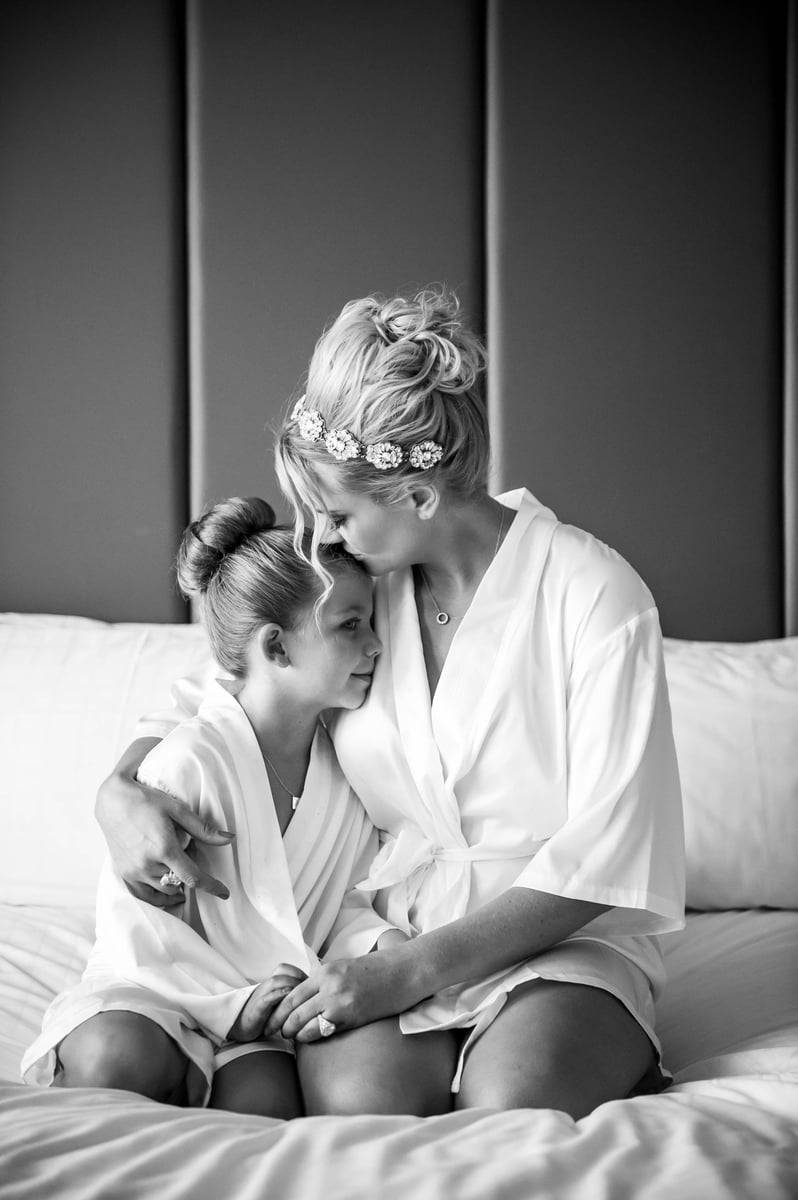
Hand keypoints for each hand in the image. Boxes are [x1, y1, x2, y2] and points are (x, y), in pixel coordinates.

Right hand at [95, 738, 233, 901]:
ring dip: (175, 887)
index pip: (193, 877)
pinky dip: (156, 898)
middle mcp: (147, 864)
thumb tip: (229, 839)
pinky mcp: (123, 871)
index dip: (211, 887)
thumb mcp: (177, 810)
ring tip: (182, 878)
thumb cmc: (146, 801)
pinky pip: (143, 894)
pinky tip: (166, 894)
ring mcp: (133, 870)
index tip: (224, 893)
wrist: (112, 800)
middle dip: (191, 879)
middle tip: (195, 865)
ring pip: (162, 890)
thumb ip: (203, 829)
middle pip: (178, 883)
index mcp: (164, 849)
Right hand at [227, 965, 307, 1041]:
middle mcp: (266, 986)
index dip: (298, 972)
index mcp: (272, 983)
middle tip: (308, 988)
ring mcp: (261, 996)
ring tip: (300, 992)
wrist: (242, 1026)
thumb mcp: (277, 1002)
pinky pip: (266, 999)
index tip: (309, 983)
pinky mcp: (257, 1010)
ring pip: (275, 981)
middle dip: (297, 976)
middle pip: (282, 970)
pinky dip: (277, 996)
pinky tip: (286, 998)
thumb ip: (289, 994)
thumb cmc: (264, 1015)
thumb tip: (310, 992)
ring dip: (289, 983)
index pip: (285, 968)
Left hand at [263, 948, 418, 1043]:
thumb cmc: (375, 970)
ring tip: (294, 1038)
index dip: (278, 1011)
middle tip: (277, 1033)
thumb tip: (302, 999)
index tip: (271, 1020)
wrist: (403, 972)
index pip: (292, 995)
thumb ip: (323, 981)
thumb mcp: (343, 968)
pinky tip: (311, 1039)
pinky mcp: (352, 1018)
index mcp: (325, 971)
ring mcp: (340, 1003)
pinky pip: (324, 1032)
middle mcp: (329, 986)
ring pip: (305, 1026)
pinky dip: (313, 1038)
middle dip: (282, 1026)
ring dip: (296, 1035)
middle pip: (294, 1012)